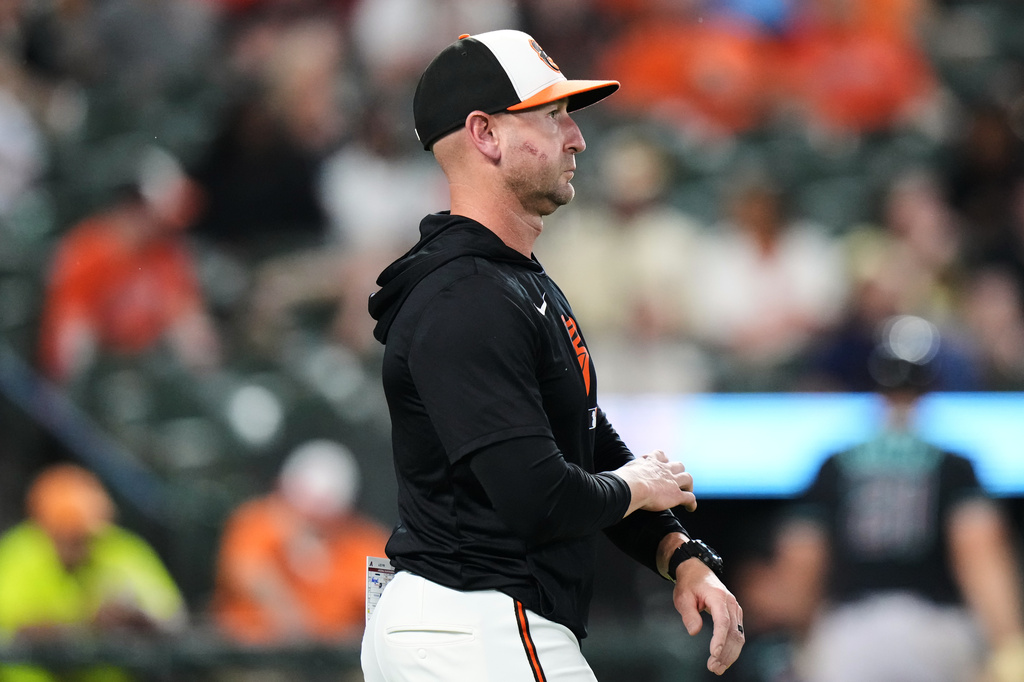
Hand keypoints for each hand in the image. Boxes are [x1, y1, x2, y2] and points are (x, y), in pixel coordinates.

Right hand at [615, 450, 695, 516]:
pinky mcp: (676, 495)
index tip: (662, 464)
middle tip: (676, 479)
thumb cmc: (624, 480)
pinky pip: (689, 498)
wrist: (632, 487)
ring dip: (688, 485)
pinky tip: (690, 508)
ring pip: (688, 478)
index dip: (663, 460)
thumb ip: (625, 474)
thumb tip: (610, 482)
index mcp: (650, 462)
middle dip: (679, 471)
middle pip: (678, 465)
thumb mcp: (625, 472)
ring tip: (687, 491)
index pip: (659, 455)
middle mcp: (663, 469)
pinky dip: (691, 503)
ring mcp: (672, 481)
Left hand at [673, 558, 744, 675]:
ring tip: (718, 668)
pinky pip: (738, 634)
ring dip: (730, 654)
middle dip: (725, 652)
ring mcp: (736, 609)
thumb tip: (694, 631)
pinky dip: (733, 648)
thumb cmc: (689, 584)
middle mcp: (731, 603)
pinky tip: (725, 659)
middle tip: (713, 667)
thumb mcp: (682, 597)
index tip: (714, 654)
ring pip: (739, 636)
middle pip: (733, 632)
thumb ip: (689, 614)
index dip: (719, 639)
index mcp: (718, 596)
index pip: (722, 621)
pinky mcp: (736, 615)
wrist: (697, 571)